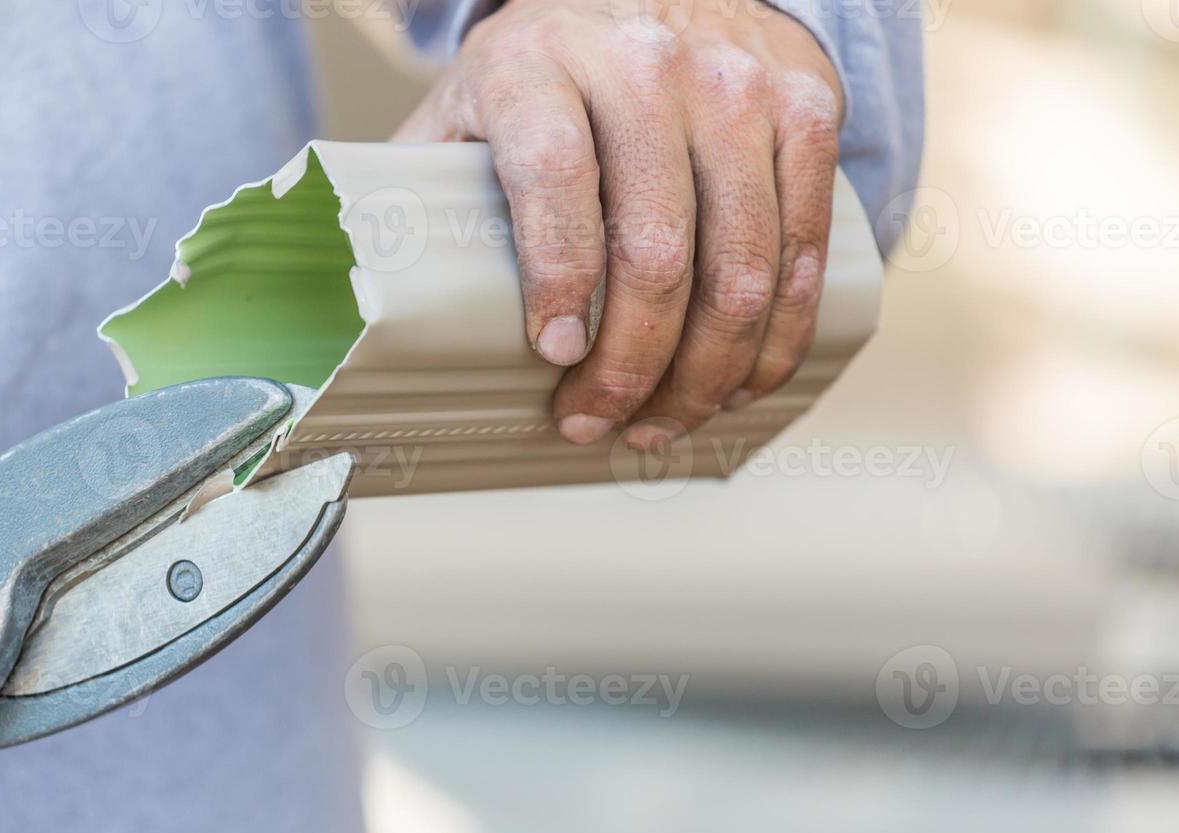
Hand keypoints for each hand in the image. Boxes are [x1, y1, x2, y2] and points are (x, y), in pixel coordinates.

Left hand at [395, 0, 843, 448]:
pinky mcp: (805, 109)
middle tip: (594, 423)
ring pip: (742, 264)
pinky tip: (735, 383)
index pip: (555, 173)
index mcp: (539, 61)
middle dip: (630, 364)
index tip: (555, 355)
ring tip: (660, 423)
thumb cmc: (547, 76)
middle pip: (657, 244)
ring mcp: (737, 85)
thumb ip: (426, 189)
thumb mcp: (469, 109)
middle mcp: (646, 62)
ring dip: (704, 372)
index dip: (559, 277)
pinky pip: (805, 247)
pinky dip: (776, 337)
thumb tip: (373, 303)